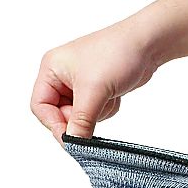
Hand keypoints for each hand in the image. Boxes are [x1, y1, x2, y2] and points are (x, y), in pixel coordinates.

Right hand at [30, 19, 157, 143]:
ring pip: (79, 118)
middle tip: (94, 116)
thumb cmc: (117, 53)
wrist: (147, 44)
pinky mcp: (96, 91)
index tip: (70, 140)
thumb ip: (81, 120)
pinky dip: (106, 110)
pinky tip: (115, 95)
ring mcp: (80, 85)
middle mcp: (62, 77)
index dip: (54, 124)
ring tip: (107, 96)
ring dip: (96, 114)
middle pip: (59, 114)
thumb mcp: (94, 90)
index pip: (40, 106)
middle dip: (79, 118)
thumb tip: (73, 143)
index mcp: (51, 69)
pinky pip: (94, 114)